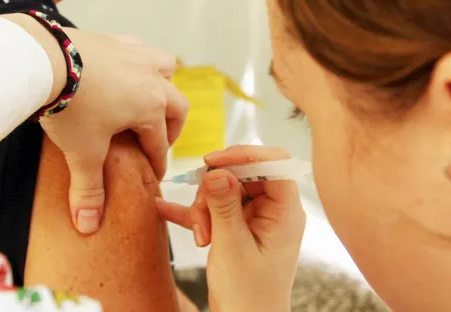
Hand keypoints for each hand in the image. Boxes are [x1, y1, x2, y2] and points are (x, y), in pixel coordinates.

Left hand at [39, 28, 188, 233]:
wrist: (45, 59)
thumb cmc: (71, 107)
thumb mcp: (82, 153)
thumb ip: (88, 190)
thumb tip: (89, 225)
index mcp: (151, 107)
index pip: (159, 143)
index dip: (158, 163)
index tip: (154, 176)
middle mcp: (152, 79)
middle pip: (176, 104)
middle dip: (172, 126)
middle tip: (158, 141)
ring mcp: (135, 54)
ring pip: (165, 67)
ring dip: (163, 85)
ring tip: (149, 99)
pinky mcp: (113, 39)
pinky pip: (138, 48)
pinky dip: (138, 61)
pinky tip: (124, 68)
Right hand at [156, 146, 305, 311]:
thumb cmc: (248, 295)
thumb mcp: (232, 247)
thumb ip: (225, 205)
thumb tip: (219, 171)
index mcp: (286, 212)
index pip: (274, 163)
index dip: (244, 155)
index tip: (213, 162)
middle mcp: (275, 211)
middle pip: (244, 175)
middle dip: (216, 189)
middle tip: (201, 213)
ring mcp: (257, 220)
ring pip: (226, 190)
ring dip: (205, 207)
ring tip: (200, 235)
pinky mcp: (240, 230)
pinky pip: (217, 210)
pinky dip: (195, 213)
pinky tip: (164, 209)